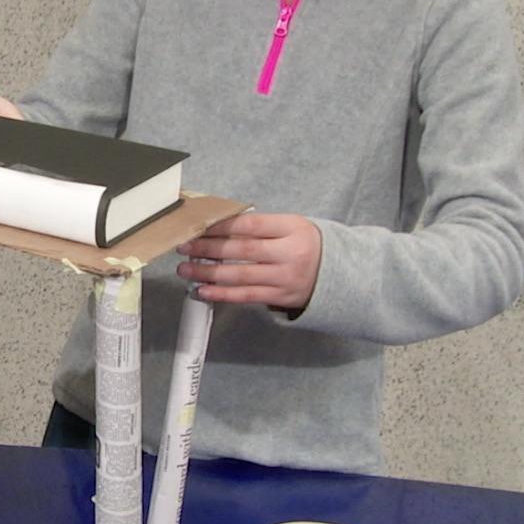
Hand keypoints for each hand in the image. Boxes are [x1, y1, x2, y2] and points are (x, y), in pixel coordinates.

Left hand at [176, 213, 321, 308]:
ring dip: (208, 273)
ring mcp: (285, 278)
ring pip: (240, 276)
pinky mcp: (281, 298)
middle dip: (208, 249)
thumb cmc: (306, 244)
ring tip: (185, 270)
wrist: (339, 274)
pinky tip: (203, 290)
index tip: (198, 226)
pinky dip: (222, 294)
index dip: (221, 226)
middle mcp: (290, 254)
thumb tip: (218, 226)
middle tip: (184, 247)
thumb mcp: (291, 226)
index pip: (250, 225)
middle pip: (242, 250)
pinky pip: (246, 296)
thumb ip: (261, 226)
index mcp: (292, 228)